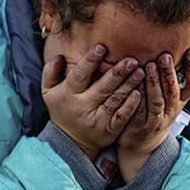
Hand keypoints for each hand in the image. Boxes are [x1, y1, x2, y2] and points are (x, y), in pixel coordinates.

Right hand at [41, 43, 145, 160]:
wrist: (70, 142)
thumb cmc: (62, 109)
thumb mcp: (48, 92)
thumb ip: (50, 72)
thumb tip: (59, 56)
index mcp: (69, 94)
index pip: (80, 75)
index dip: (90, 61)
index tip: (101, 47)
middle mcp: (83, 106)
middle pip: (103, 86)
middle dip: (118, 72)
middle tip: (132, 59)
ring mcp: (98, 119)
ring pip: (115, 99)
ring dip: (129, 84)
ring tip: (140, 71)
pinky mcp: (110, 130)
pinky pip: (122, 116)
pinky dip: (131, 105)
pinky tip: (138, 93)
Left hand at [116, 48, 189, 180]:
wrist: (142, 144)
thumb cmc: (153, 113)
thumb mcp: (167, 99)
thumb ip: (168, 78)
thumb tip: (170, 47)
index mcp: (180, 101)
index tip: (189, 51)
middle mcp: (172, 110)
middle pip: (174, 90)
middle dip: (170, 72)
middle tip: (165, 55)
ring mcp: (158, 119)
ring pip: (158, 100)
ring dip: (154, 82)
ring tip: (149, 65)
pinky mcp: (142, 126)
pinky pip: (141, 111)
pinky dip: (139, 98)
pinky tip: (134, 85)